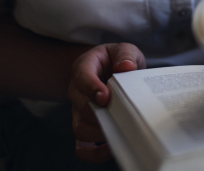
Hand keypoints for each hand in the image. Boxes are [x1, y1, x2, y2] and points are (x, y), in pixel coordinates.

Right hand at [68, 42, 145, 162]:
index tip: (106, 97)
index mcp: (84, 67)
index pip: (81, 77)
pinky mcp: (85, 127)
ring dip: (99, 132)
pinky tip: (111, 149)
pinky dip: (94, 153)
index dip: (92, 88)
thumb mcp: (124, 49)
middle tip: (121, 114)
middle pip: (81, 106)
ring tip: (120, 129)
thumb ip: (125, 55)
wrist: (115, 69)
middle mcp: (76, 91)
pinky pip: (81, 147)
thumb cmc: (118, 59)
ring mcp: (78, 111)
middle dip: (100, 113)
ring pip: (80, 128)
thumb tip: (126, 67)